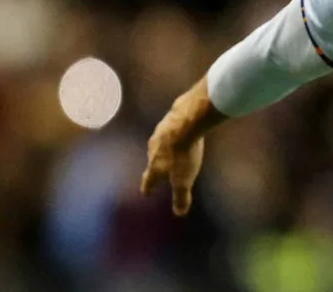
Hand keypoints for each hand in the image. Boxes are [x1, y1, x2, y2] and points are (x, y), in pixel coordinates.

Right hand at [141, 82, 216, 216]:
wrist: (187, 120)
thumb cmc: (184, 153)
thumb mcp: (184, 179)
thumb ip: (181, 196)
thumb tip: (179, 213)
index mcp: (154, 165)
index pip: (148, 180)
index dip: (148, 187)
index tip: (146, 193)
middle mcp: (153, 148)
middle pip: (152, 160)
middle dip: (155, 167)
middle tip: (158, 171)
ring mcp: (160, 132)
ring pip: (159, 144)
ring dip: (163, 149)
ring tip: (168, 153)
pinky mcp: (170, 118)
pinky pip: (170, 130)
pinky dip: (173, 135)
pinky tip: (180, 134)